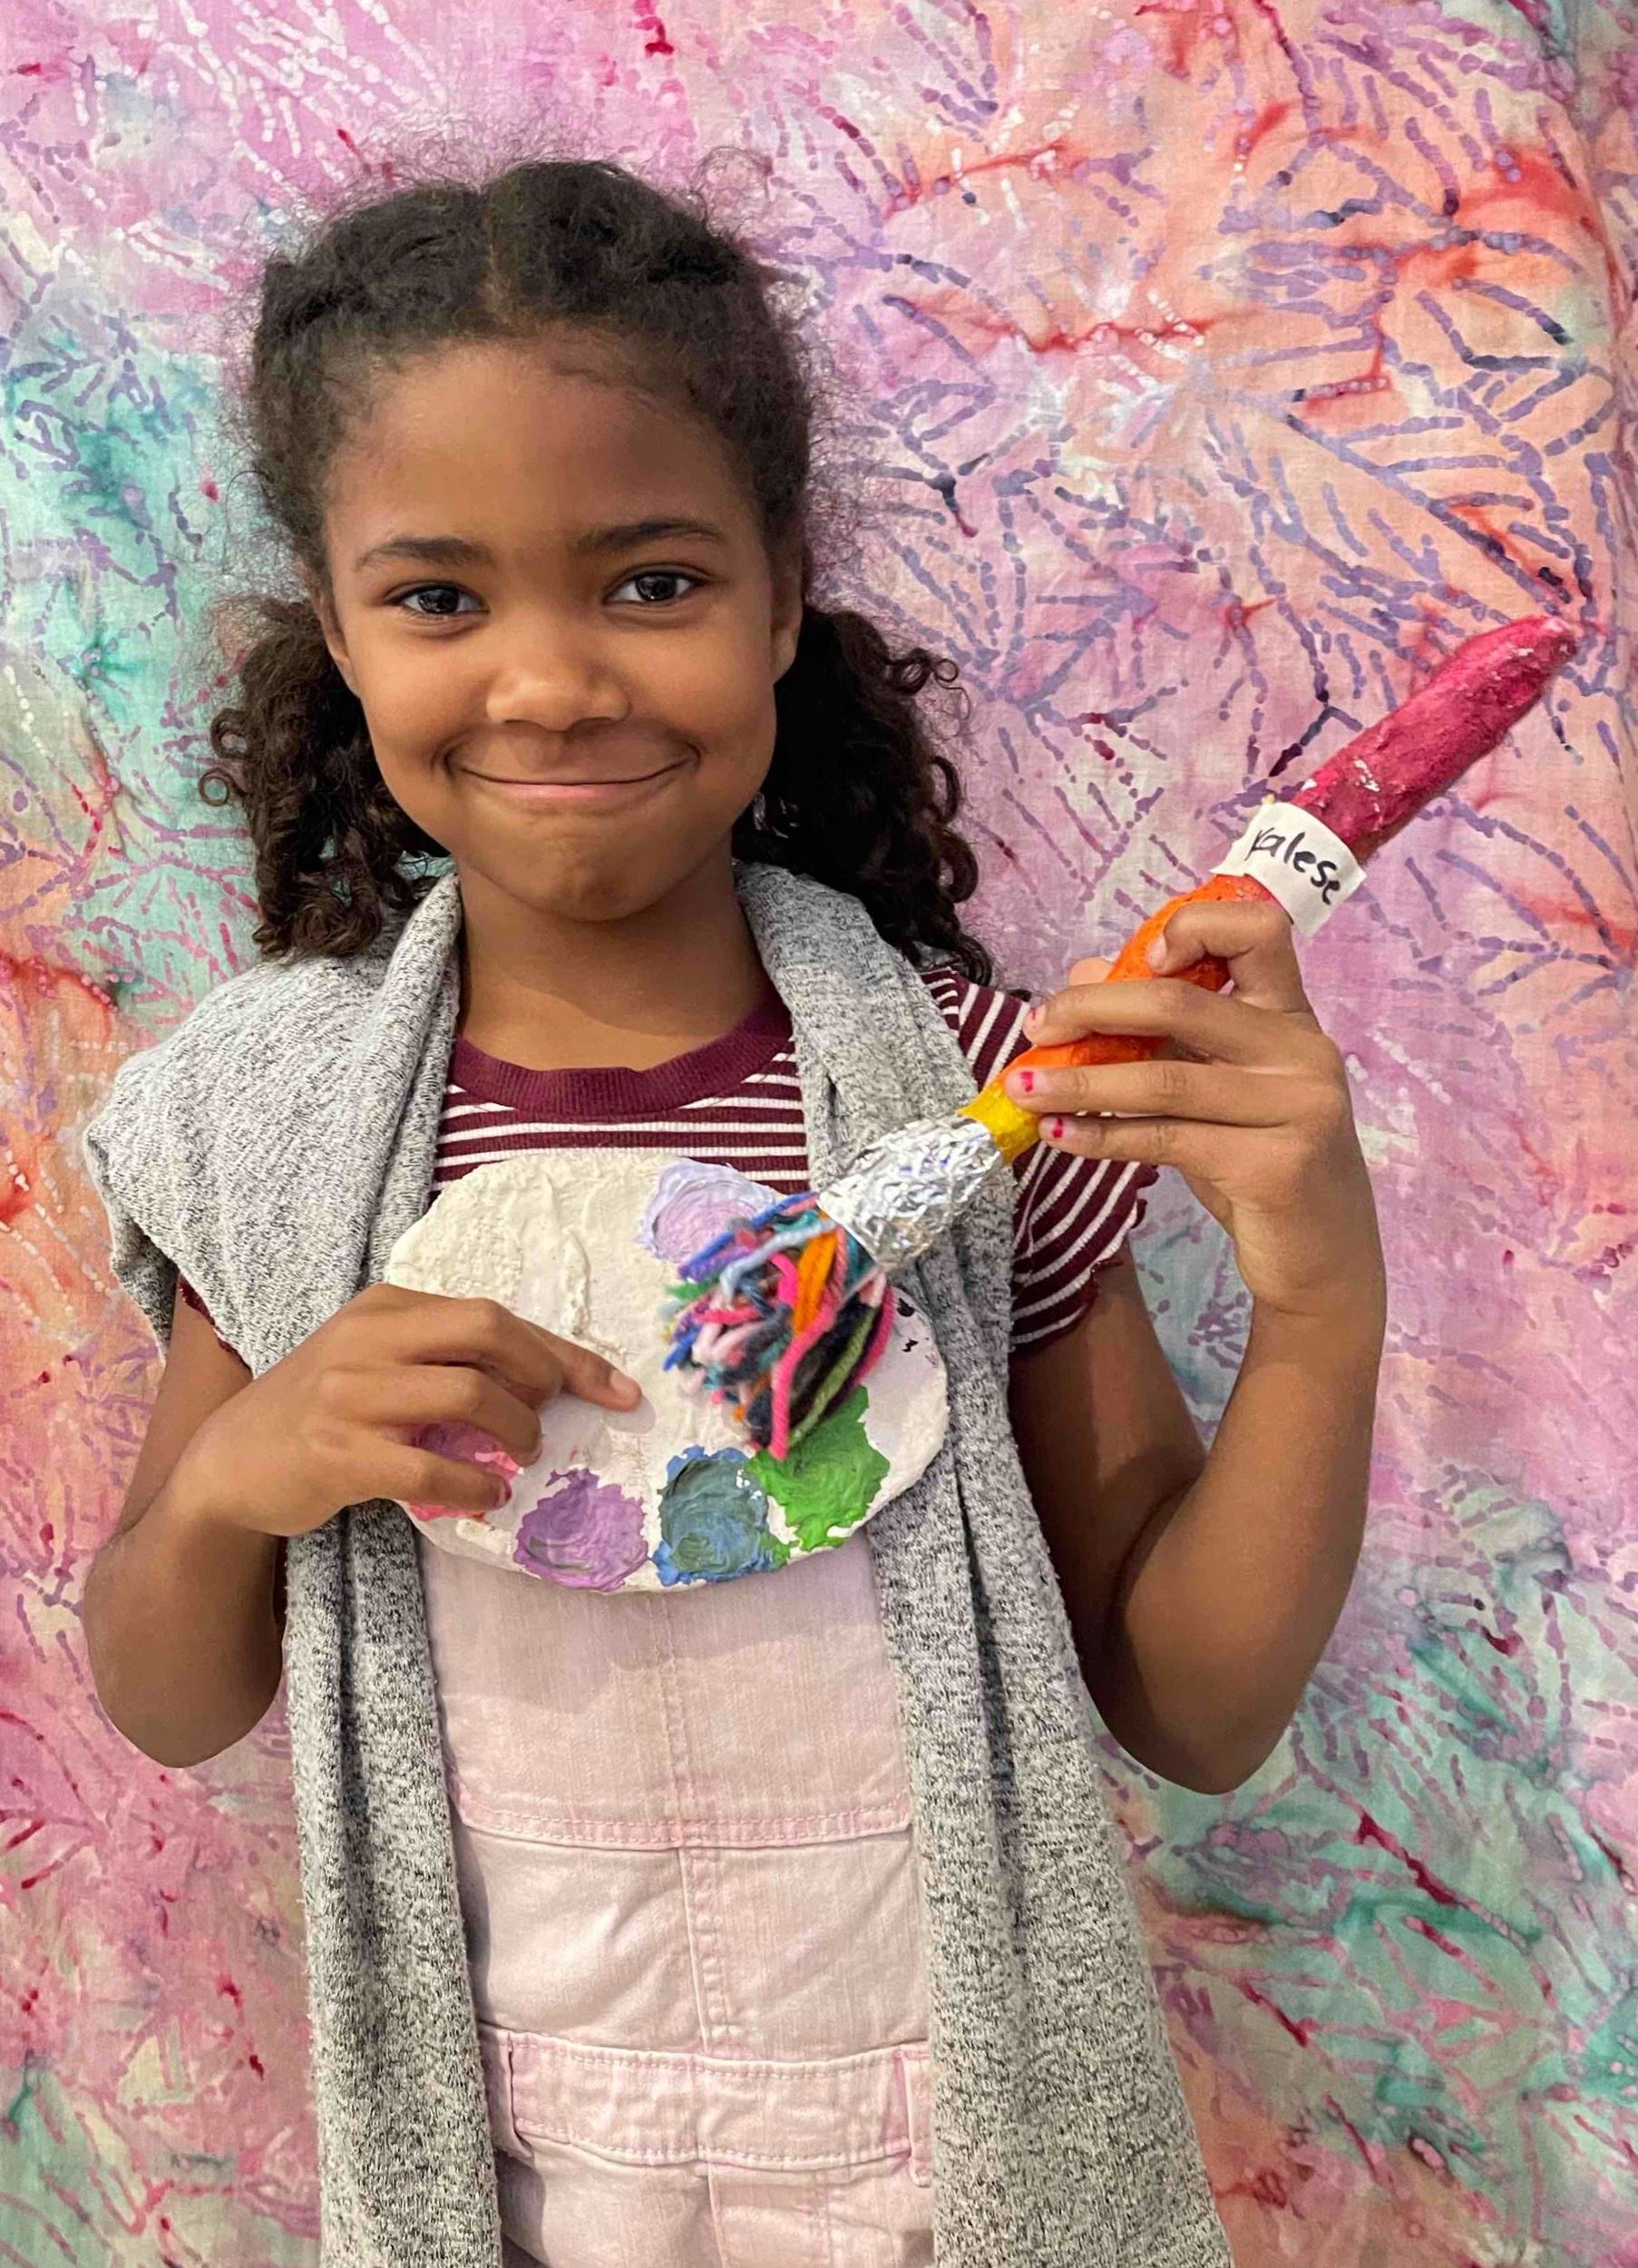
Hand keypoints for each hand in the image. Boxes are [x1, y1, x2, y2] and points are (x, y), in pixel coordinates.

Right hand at [174, 1283, 640, 1537]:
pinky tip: (489, 1498)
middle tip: (551, 1417)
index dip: (563, 1352)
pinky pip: (431, 1470)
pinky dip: (475, 1487)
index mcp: (385, 1307)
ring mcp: (350, 1396)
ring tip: (522, 1456)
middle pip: (486, 1334)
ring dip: (515, 1431)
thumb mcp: (374, 1359)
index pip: (492, 1315)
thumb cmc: (321, 1409)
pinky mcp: (339, 1455)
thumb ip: (441, 1356)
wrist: (230, 1463)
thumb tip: (544, 1379)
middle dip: (543, 1376)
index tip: (616, 1388)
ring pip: (468, 1396)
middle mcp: (367, 1340)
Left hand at [1004, 900, 1384, 1323]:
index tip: (1135, 960)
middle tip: (1036, 1029)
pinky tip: (1060, 1135)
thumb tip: (1084, 974)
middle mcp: (1301, 1051)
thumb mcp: (1215, 1085)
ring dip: (1079, 1081)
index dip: (1194, 927)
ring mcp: (1296, 1108)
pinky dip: (1103, 1135)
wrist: (1324, 1257)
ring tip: (1021, 1089)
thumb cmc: (1261, 1159)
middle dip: (1092, 1010)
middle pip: (1181, 1003)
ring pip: (1163, 1079)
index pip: (1257, 931)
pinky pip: (1166, 1139)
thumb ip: (1163, 1030)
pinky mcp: (1275, 1166)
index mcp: (1290, 1016)